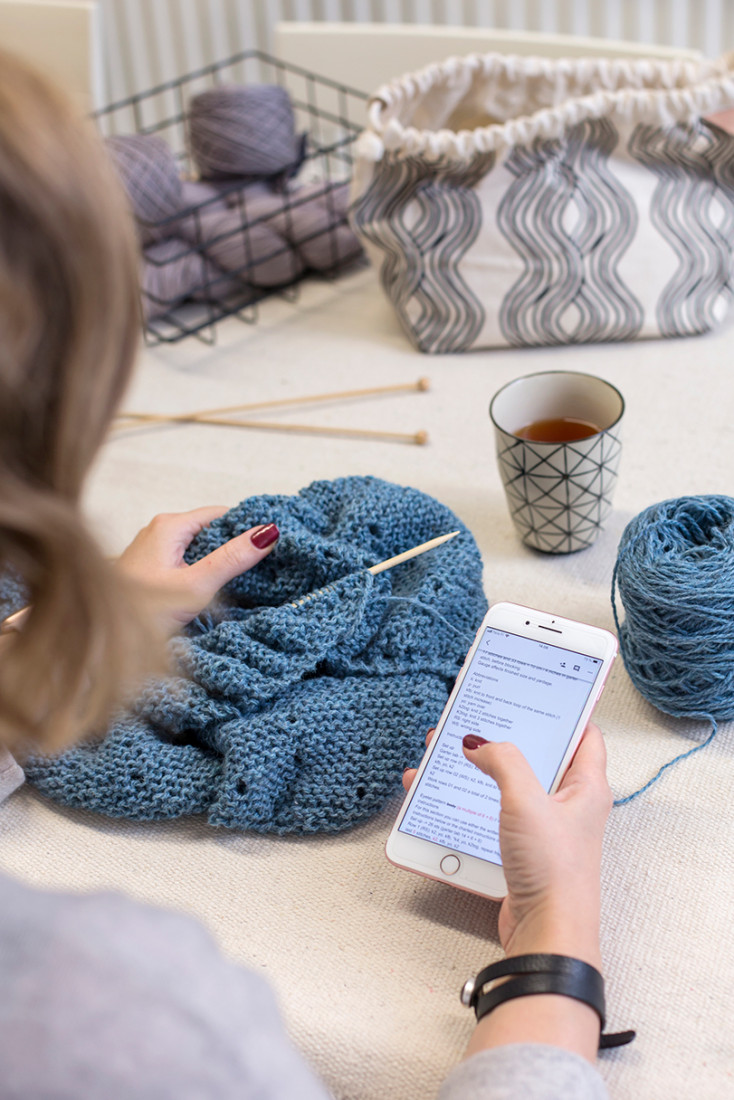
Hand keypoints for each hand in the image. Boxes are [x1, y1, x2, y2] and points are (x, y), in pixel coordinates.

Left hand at [116, 506, 278, 636]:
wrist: (106, 638)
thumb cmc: (141, 611)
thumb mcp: (196, 585)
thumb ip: (231, 559)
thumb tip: (265, 534)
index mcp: (169, 526)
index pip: (220, 514)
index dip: (246, 527)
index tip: (270, 542)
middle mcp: (159, 531)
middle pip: (210, 530)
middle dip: (234, 546)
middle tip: (262, 565)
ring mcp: (154, 550)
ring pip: (199, 547)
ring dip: (219, 562)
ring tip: (244, 579)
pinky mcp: (152, 569)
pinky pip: (187, 561)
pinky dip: (203, 571)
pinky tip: (214, 589)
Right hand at [402, 724, 610, 966]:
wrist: (546, 935)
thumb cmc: (553, 873)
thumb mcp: (526, 802)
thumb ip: (503, 762)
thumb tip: (479, 741)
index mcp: (586, 787)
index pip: (584, 734)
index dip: (565, 710)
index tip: (538, 691)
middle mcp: (569, 805)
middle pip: (539, 756)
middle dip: (506, 736)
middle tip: (478, 717)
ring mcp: (545, 828)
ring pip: (511, 784)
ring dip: (481, 768)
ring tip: (448, 751)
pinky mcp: (523, 849)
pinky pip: (495, 813)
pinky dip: (471, 800)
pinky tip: (442, 795)